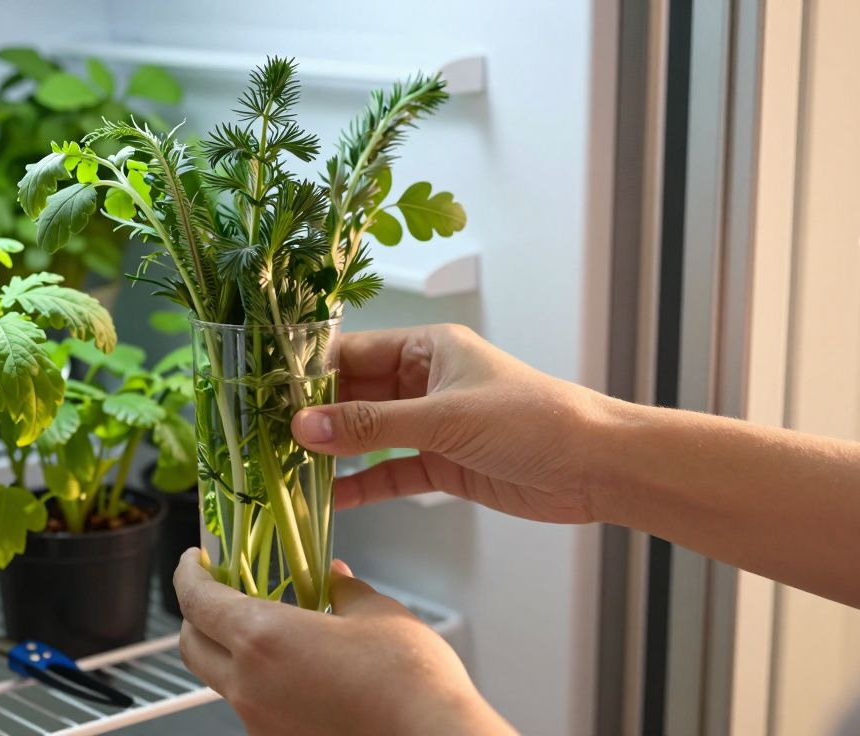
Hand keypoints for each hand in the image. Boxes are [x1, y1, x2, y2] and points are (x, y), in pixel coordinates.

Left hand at [173, 550, 513, 735]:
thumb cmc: (409, 681)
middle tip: (218, 590)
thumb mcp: (377, 613)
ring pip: (222, 679)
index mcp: (263, 638)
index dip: (188, 573)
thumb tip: (333, 578)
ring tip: (270, 628)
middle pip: (191, 645)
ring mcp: (261, 722)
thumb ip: (344, 590)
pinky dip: (259, 681)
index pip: (197, 600)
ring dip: (231, 650)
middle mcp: (250, 686)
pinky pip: (253, 705)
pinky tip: (297, 668)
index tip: (193, 559)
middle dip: (195, 614)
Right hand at [293, 324, 612, 522]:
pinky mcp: (441, 464)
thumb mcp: (443, 418)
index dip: (308, 372)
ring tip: (285, 468)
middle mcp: (424, 381)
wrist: (596, 467)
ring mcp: (431, 425)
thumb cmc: (531, 421)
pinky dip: (361, 485)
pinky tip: (328, 499)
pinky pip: (389, 472)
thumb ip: (371, 425)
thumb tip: (304, 427)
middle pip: (353, 394)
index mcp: (427, 348)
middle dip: (313, 415)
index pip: (352, 352)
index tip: (264, 392)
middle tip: (263, 436)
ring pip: (367, 436)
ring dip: (333, 452)